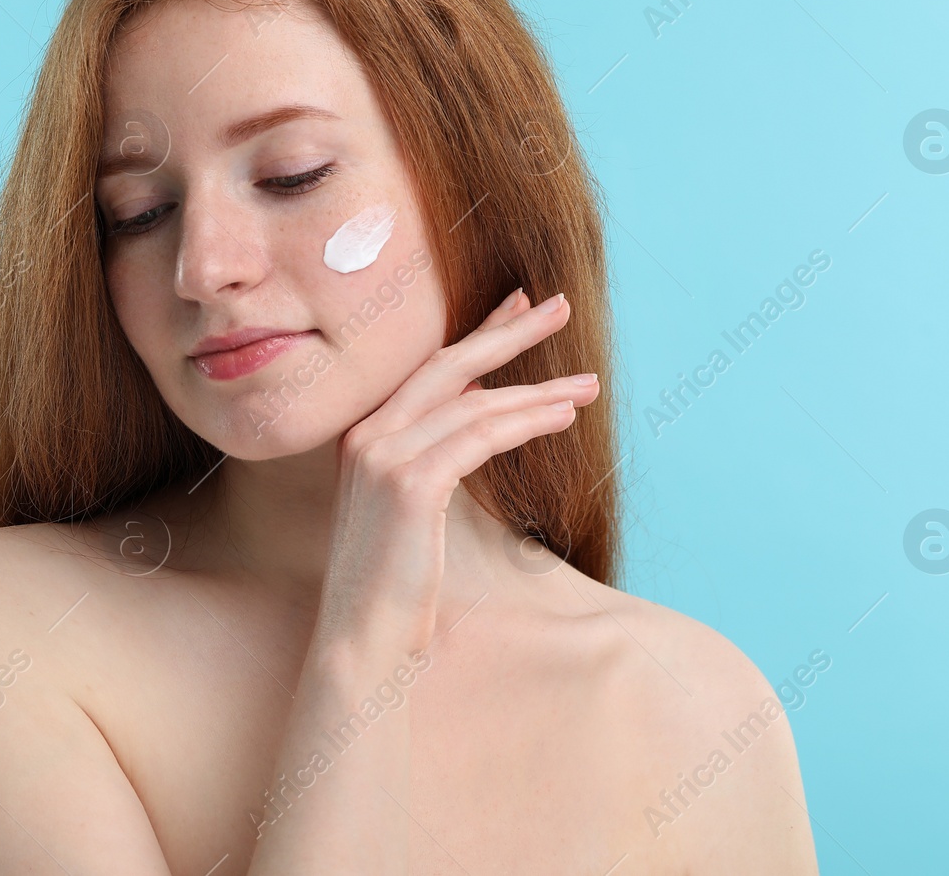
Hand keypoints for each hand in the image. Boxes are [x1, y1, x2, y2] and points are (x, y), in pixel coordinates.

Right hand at [314, 288, 601, 656]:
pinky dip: (527, 422)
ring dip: (539, 390)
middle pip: (450, 366)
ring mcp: (383, 456)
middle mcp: (366, 435)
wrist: (361, 643)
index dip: (478, 335)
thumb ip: (436, 455)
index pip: (429, 370)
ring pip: (477, 404)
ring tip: (587, 384)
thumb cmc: (392, 586)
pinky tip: (562, 418)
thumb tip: (481, 409)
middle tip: (559, 306)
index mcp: (361, 436)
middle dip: (509, 332)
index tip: (517, 306)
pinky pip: (482, 438)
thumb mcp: (411, 508)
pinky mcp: (410, 484)